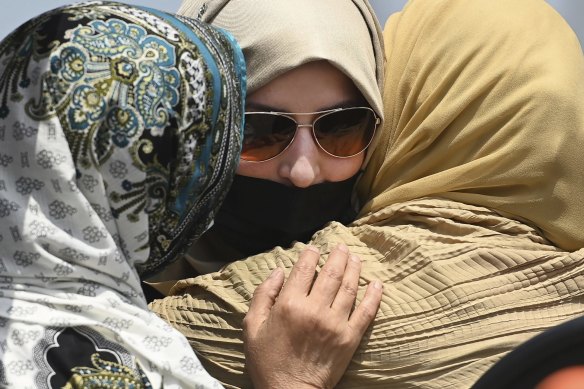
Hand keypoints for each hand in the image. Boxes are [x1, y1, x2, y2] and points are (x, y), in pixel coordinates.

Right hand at [243, 244, 382, 388]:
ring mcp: (335, 323)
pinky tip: (376, 284)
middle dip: (337, 255)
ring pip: (349, 287)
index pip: (304, 269)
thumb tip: (279, 272)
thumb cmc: (268, 360)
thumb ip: (263, 295)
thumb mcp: (252, 327)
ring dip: (354, 269)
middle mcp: (315, 310)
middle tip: (341, 247)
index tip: (314, 248)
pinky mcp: (350, 338)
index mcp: (289, 305)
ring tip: (356, 258)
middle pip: (331, 273)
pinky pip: (366, 312)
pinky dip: (373, 296)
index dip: (311, 255)